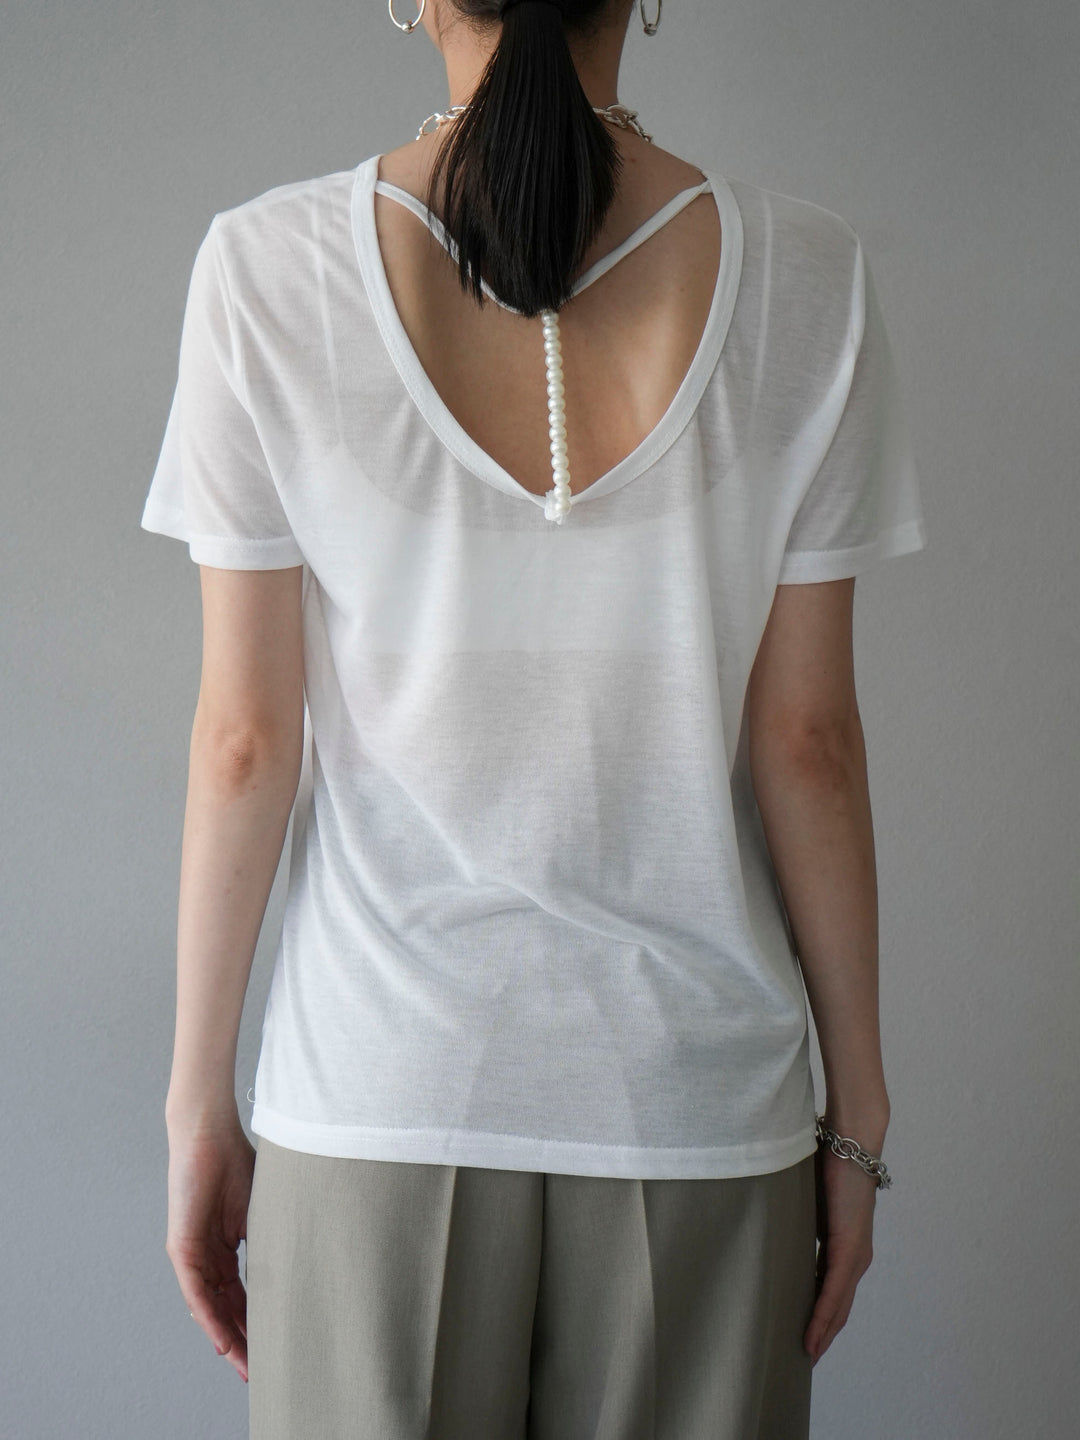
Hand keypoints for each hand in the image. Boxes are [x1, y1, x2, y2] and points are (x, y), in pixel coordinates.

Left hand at [165, 1109, 254, 1383]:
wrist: (210, 1132)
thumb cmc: (237, 1160)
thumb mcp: (262, 1209)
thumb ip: (272, 1238)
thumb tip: (300, 1265)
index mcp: (226, 1247)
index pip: (241, 1294)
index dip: (255, 1322)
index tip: (273, 1347)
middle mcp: (207, 1256)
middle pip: (225, 1308)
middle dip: (243, 1341)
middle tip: (260, 1370)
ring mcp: (192, 1253)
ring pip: (209, 1307)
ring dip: (227, 1338)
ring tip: (245, 1364)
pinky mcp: (181, 1247)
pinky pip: (195, 1291)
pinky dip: (208, 1317)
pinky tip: (222, 1339)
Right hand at [804, 1139, 880, 1364]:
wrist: (850, 1141)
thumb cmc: (826, 1162)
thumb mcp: (807, 1201)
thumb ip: (797, 1220)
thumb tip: (771, 1230)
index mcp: (846, 1245)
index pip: (833, 1291)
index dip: (820, 1316)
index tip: (802, 1336)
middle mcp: (856, 1256)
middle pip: (839, 1308)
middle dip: (822, 1335)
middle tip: (801, 1358)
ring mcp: (855, 1255)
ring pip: (838, 1307)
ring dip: (822, 1333)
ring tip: (804, 1356)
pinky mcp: (850, 1249)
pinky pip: (834, 1292)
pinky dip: (823, 1318)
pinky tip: (812, 1338)